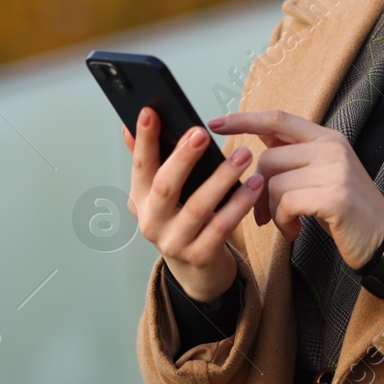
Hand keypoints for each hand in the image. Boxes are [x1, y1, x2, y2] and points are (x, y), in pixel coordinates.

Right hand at [122, 107, 265, 302]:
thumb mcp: (159, 195)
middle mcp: (151, 222)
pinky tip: (254, 185)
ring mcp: (174, 243)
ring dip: (222, 178)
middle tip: (201, 132)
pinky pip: (222, 227)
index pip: (140, 165)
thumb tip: (128, 126)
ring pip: (198, 207)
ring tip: (243, 155)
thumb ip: (146, 161)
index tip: (149, 111)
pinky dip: (239, 204)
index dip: (144, 139)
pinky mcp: (200, 256)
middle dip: (183, 157)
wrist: (196, 272)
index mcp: (140, 200)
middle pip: (165, 186)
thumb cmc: (180, 221)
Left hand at [206, 109, 383, 269]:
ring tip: (286, 225)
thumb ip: (294, 152)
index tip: (214, 122)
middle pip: (268, 158)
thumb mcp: (321, 172)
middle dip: (257, 191)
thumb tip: (261, 134)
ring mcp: (335, 170)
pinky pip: (286, 203)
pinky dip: (283, 222)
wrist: (383, 237)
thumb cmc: (346, 209)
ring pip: (274, 184)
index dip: (244, 119)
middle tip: (264, 215)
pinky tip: (294, 232)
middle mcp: (331, 147)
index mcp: (326, 138)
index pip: (278, 118)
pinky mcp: (334, 196)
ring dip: (272, 211)